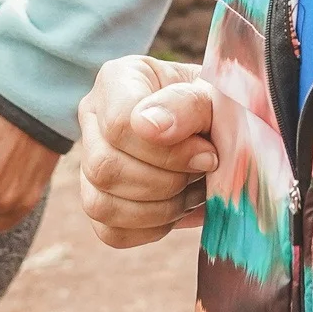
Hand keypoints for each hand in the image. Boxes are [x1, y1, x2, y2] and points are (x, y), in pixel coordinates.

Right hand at [77, 56, 216, 248]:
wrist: (222, 124)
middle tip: (205, 170)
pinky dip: (152, 228)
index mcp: (117, 80)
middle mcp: (93, 118)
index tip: (207, 152)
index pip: (119, 124)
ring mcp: (90, 160)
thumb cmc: (217, 102)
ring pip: (101, 204)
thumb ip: (186, 104)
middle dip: (166, 181)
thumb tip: (148, 127)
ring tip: (195, 190)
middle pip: (105, 168)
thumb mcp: (213, 93)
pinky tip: (181, 209)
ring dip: (160, 208)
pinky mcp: (101, 201)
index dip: (166, 150)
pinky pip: (111, 231)